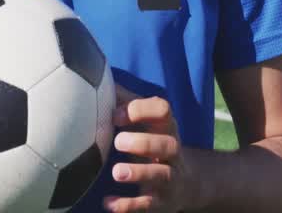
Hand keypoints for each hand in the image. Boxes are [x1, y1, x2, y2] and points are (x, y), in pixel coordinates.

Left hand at [105, 86, 196, 212]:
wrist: (185, 183)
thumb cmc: (152, 143)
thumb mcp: (144, 124)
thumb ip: (125, 104)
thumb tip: (96, 81)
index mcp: (165, 127)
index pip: (163, 111)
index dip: (141, 110)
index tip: (116, 115)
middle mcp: (172, 151)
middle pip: (168, 144)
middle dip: (144, 142)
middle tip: (118, 142)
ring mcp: (170, 178)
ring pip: (162, 176)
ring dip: (139, 173)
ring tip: (116, 172)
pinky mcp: (162, 202)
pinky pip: (148, 205)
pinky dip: (128, 205)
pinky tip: (107, 203)